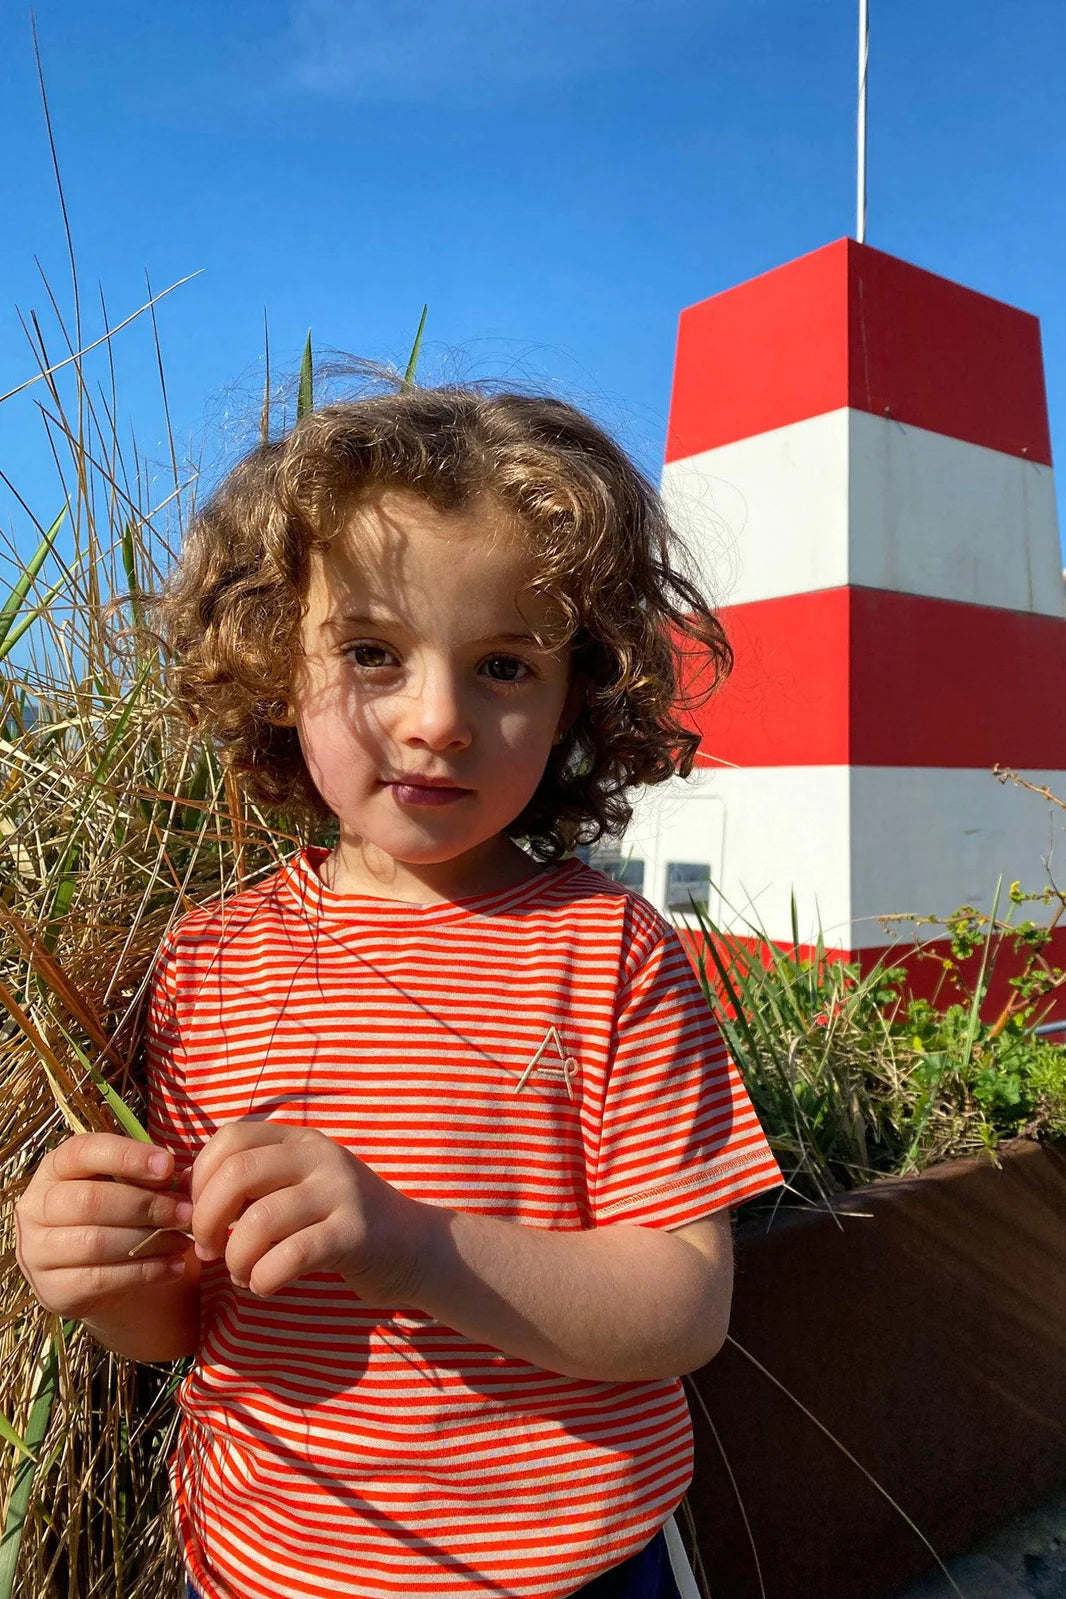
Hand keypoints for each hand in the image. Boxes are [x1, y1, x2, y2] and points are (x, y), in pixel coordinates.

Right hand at [14, 1133, 193, 1317]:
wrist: (104, 1277)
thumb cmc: (119, 1216)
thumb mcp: (129, 1187)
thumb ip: (146, 1177)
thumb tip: (175, 1174)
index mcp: (54, 1169)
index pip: (82, 1152)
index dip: (126, 1156)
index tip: (168, 1166)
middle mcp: (35, 1208)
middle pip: (90, 1200)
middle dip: (146, 1205)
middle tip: (185, 1212)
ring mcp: (37, 1252)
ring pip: (95, 1242)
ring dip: (149, 1240)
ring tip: (184, 1240)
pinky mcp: (52, 1290)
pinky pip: (102, 1279)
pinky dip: (145, 1272)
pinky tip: (174, 1266)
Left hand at [189, 1120, 427, 1302]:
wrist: (412, 1246)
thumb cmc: (336, 1222)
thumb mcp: (297, 1188)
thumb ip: (252, 1185)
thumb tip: (182, 1200)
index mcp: (299, 1138)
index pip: (229, 1138)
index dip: (200, 1179)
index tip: (199, 1215)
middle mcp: (319, 1155)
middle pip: (237, 1174)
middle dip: (206, 1219)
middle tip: (208, 1249)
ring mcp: (340, 1191)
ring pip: (259, 1221)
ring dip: (236, 1258)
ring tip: (242, 1273)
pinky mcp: (354, 1233)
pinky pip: (290, 1256)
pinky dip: (263, 1278)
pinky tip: (265, 1285)